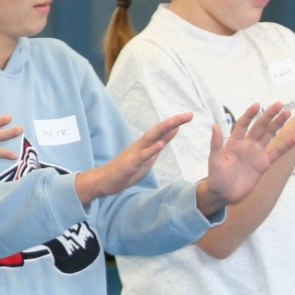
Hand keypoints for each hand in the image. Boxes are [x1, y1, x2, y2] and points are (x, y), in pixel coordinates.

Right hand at [75, 113, 190, 204]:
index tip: (189, 115)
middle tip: (188, 115)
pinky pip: (142, 156)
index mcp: (147, 144)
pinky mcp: (130, 163)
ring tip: (174, 122)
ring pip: (150, 139)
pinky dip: (151, 149)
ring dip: (162, 130)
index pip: (164, 131)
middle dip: (174, 122)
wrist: (105, 180)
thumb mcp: (148, 156)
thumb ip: (160, 143)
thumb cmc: (127, 169)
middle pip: (159, 130)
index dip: (176, 123)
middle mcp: (141, 144)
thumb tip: (174, 130)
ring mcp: (135, 153)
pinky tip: (160, 144)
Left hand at [201, 102, 292, 211]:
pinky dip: (286, 145)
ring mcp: (256, 153)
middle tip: (279, 104)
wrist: (224, 194)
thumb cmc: (216, 177)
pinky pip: (277, 152)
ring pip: (269, 135)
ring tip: (288, 113)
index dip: (250, 115)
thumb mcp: (214, 161)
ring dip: (278, 124)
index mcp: (234, 142)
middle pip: (259, 126)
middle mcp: (247, 145)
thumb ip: (216, 144)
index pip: (243, 124)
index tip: (257, 105)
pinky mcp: (264, 164)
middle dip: (269, 115)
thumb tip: (214, 125)